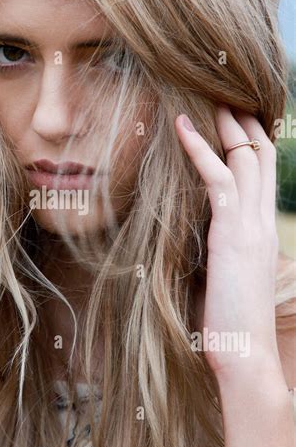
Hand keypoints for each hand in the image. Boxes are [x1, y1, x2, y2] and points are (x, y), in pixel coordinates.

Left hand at [174, 104, 283, 384]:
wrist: (244, 353)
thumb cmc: (230, 323)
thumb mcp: (226, 276)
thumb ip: (219, 250)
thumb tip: (195, 237)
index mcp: (263, 230)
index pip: (264, 174)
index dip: (252, 142)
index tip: (234, 119)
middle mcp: (264, 221)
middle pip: (261, 155)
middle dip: (245, 121)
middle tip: (225, 93)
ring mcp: (252, 225)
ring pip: (245, 158)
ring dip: (226, 124)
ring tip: (206, 97)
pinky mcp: (233, 233)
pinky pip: (218, 177)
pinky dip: (200, 148)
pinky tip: (183, 126)